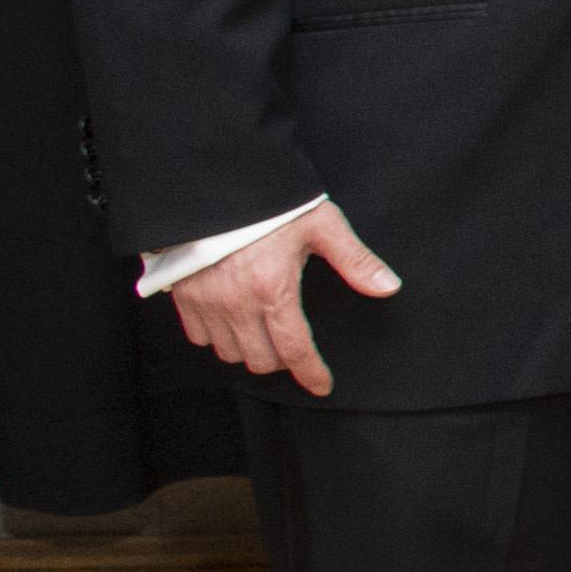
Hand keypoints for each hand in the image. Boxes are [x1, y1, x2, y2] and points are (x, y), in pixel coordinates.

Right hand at [168, 200, 398, 398]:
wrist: (214, 186)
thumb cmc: (270, 204)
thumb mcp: (320, 224)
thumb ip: (354, 259)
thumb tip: (387, 287)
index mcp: (272, 289)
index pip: (295, 349)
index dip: (311, 373)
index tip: (322, 385)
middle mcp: (235, 303)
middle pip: (261, 360)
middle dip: (282, 360)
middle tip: (294, 345)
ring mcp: (205, 302)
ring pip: (229, 353)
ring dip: (250, 350)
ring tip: (265, 332)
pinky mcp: (183, 296)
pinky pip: (199, 337)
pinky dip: (218, 337)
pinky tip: (234, 322)